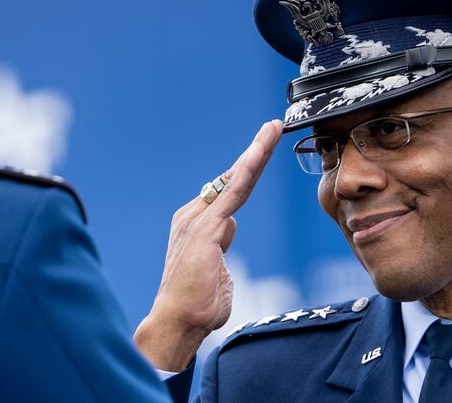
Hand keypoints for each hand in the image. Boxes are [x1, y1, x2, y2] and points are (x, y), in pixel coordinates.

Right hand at [134, 120, 282, 370]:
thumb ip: (223, 243)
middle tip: (273, 126)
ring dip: (255, 153)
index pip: (228, 191)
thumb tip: (230, 226)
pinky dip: (248, 170)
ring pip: (235, 180)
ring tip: (272, 130)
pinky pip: (233, 193)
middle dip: (255, 151)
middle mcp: (193, 216)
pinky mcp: (204, 229)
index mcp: (197, 225)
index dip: (247, 169)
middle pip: (232, 179)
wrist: (178, 324)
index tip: (263, 149)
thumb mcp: (218, 269)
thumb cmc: (198, 304)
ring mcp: (197, 220)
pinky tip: (259, 153)